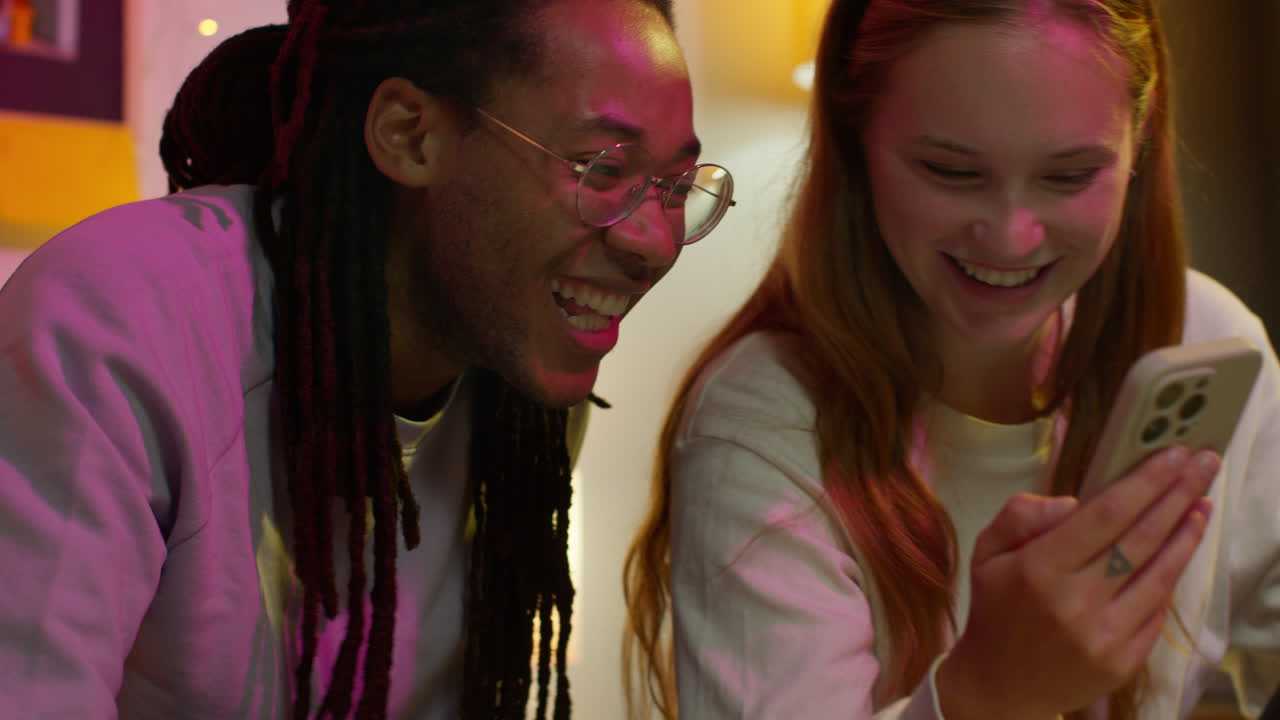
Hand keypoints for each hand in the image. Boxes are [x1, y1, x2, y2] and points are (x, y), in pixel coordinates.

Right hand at [936, 445, 1217, 719]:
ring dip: (1186, 535)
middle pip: (1141, 539)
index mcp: (1038, 570)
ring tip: (1201, 503)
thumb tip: (1073, 502)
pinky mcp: (1123, 661)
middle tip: (1203, 464)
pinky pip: (1156, 610)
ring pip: (1159, 575)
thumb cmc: (995, 608)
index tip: (1172, 455)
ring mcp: (1104, 636)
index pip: (1104, 516)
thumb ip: (1020, 515)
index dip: (1144, 483)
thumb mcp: (986, 552)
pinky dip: (1171, 575)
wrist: (1000, 684)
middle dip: (1176, 495)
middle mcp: (1075, 603)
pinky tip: (1179, 549)